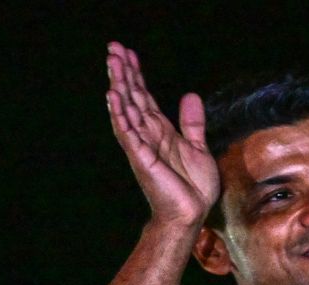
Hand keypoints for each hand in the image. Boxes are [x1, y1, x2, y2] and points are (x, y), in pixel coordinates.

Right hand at [105, 42, 219, 228]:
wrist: (190, 213)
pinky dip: (121, 114)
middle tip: (113, 48)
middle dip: (123, 72)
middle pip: (132, 97)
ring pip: (127, 110)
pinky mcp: (142, 158)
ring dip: (119, 86)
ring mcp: (142, 145)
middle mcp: (147, 135)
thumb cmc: (192, 186)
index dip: (136, 75)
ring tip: (112, 63)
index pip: (144, 96)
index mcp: (160, 130)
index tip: (128, 53)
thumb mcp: (197, 147)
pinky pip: (128, 133)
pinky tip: (114, 96)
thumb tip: (190, 95)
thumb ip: (192, 123)